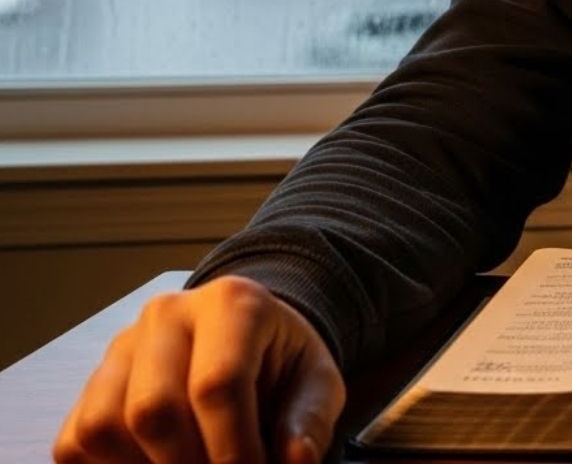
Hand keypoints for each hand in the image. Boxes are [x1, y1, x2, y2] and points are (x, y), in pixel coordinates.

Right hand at [53, 275, 343, 463]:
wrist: (249, 337)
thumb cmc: (283, 362)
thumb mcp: (317, 380)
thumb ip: (309, 418)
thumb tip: (295, 460)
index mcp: (232, 303)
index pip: (217, 384)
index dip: (234, 449)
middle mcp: (167, 315)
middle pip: (153, 410)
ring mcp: (122, 346)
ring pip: (102, 427)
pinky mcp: (92, 381)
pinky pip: (75, 440)